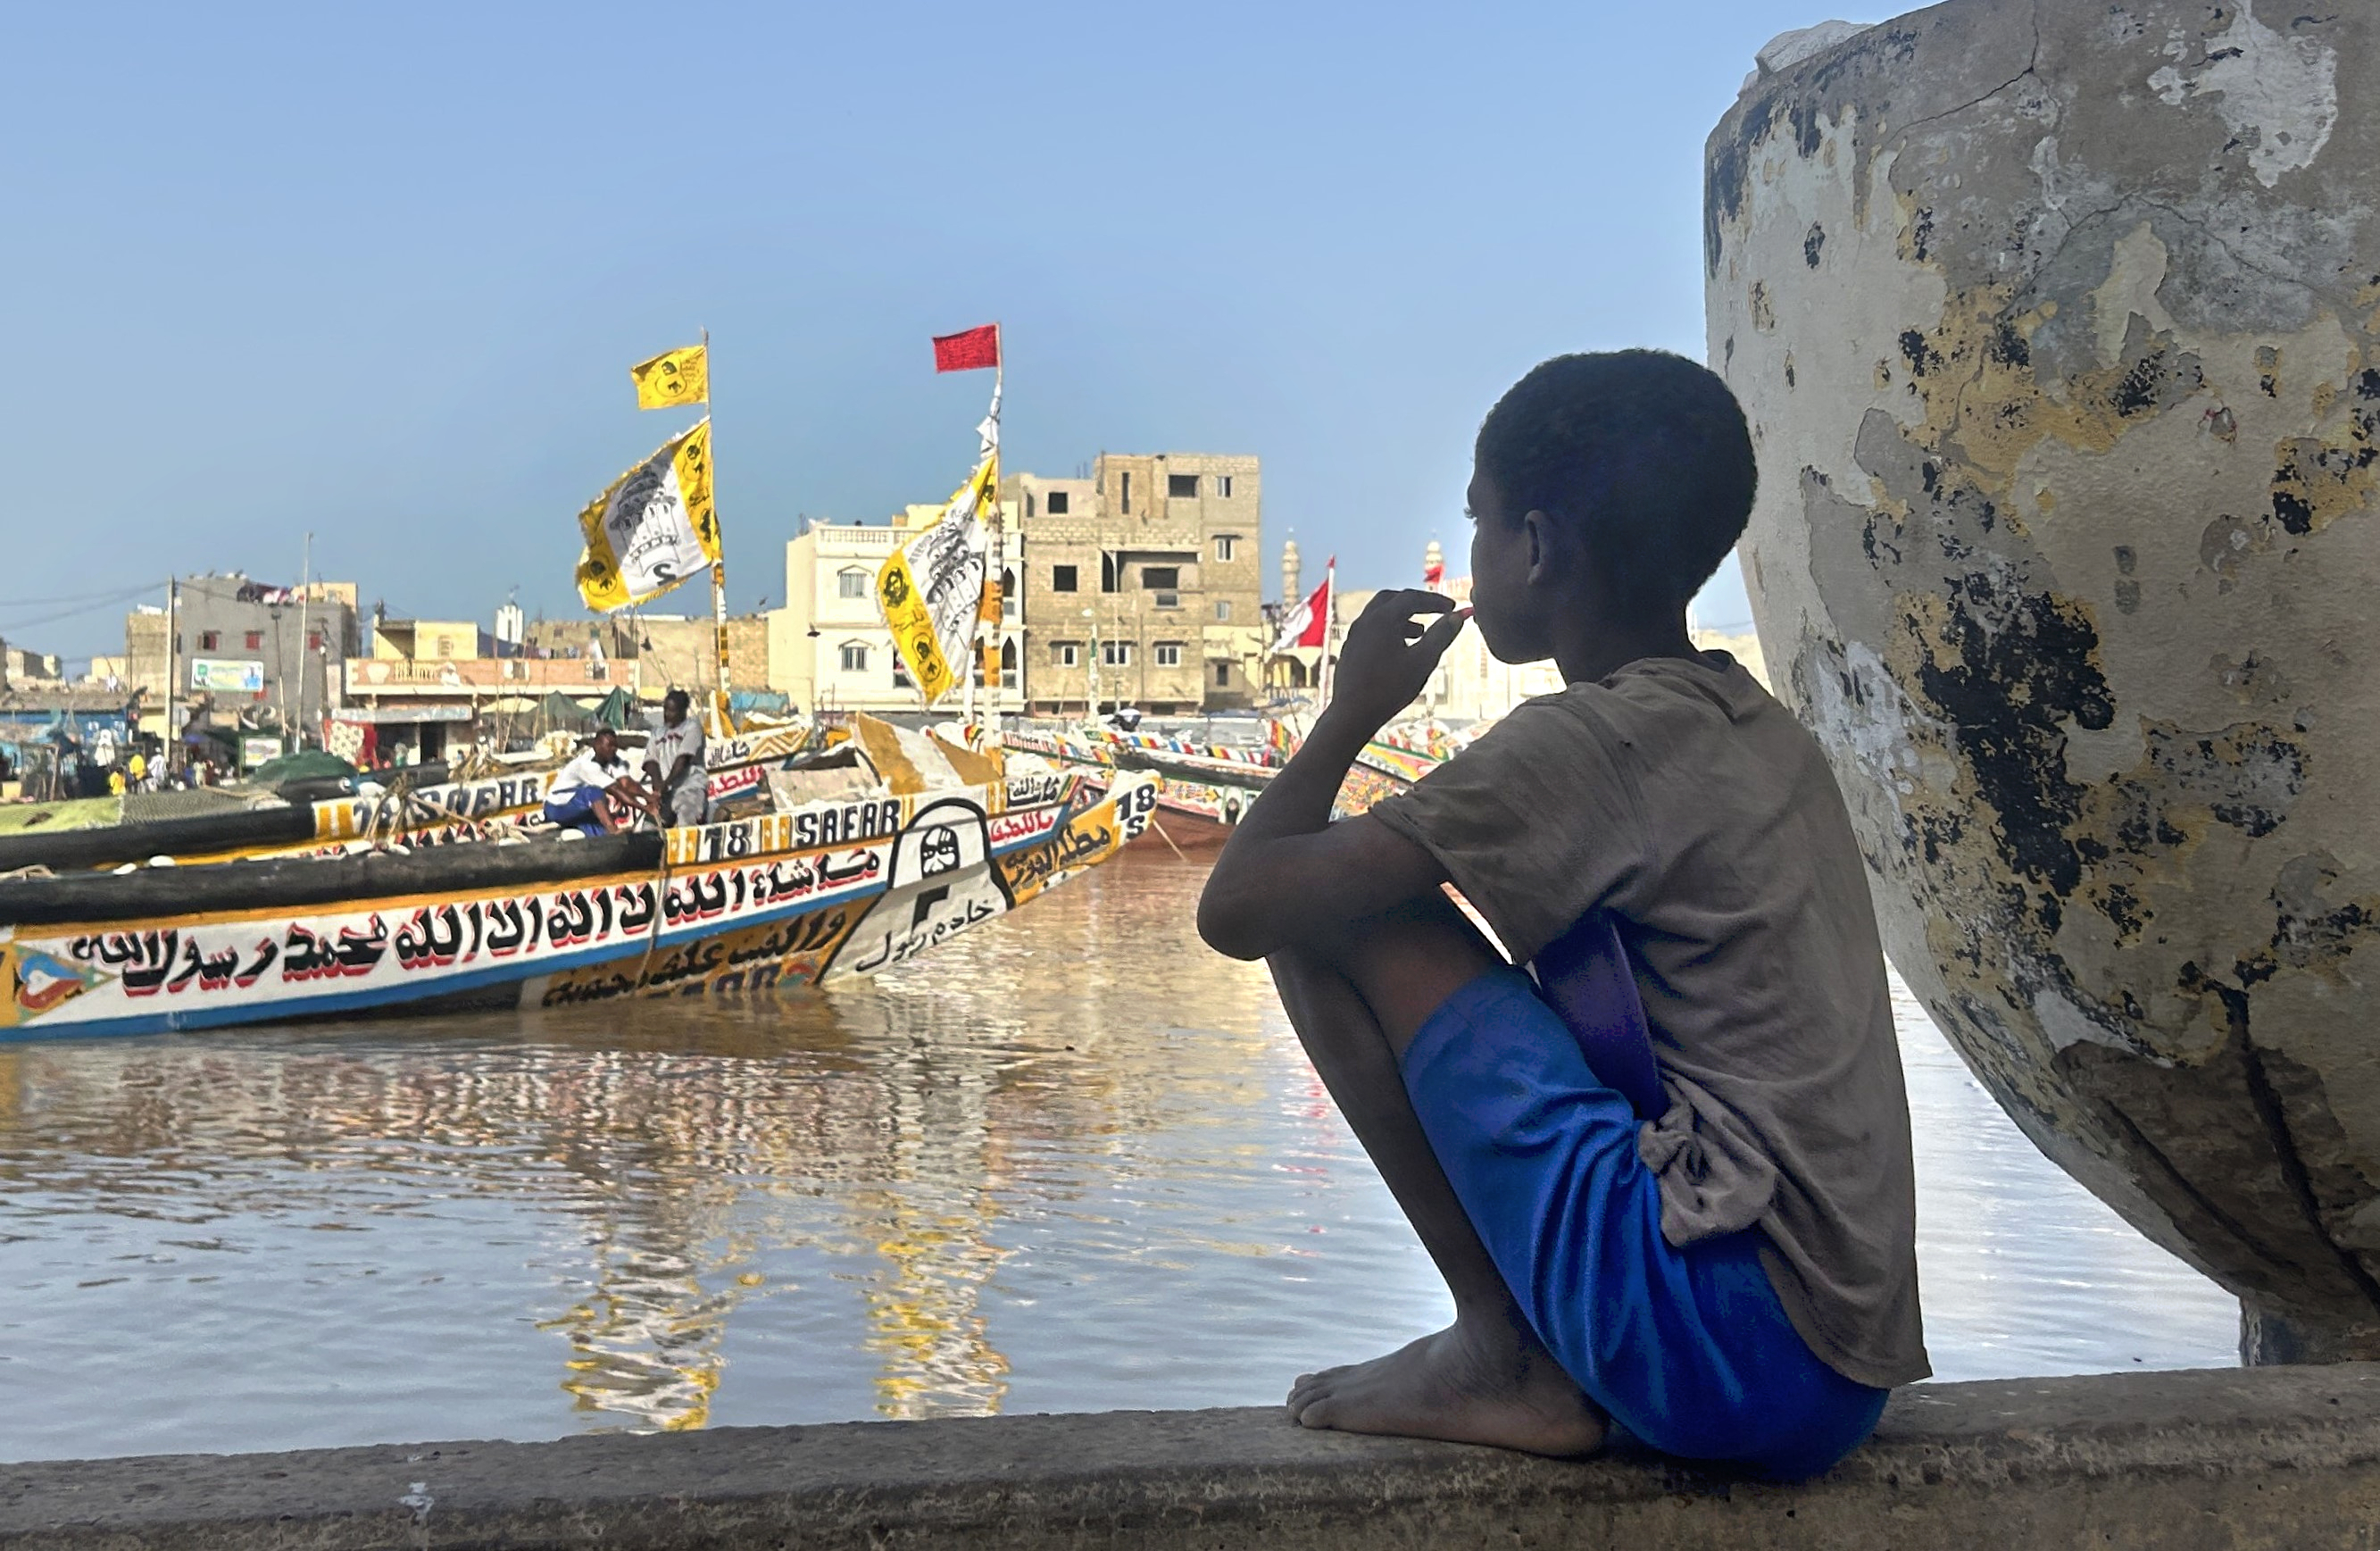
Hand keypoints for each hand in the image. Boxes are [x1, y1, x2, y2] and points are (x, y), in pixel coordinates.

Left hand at [1324, 589, 1469, 734]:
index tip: (1451, 607)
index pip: (1411, 597)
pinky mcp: (1350, 651)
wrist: (1352, 714)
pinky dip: (1389, 631)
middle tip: (1434, 611)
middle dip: (1415, 603)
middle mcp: (1365, 621)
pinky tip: (1400, 650)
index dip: (1435, 600)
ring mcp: (1354, 636)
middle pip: (1392, 600)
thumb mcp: (1423, 661)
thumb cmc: (1389, 689)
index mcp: (1382, 619)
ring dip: (1402, 618)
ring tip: (1420, 632)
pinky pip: (1371, 631)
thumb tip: (1458, 617)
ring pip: (1380, 616)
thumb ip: (1441, 635)